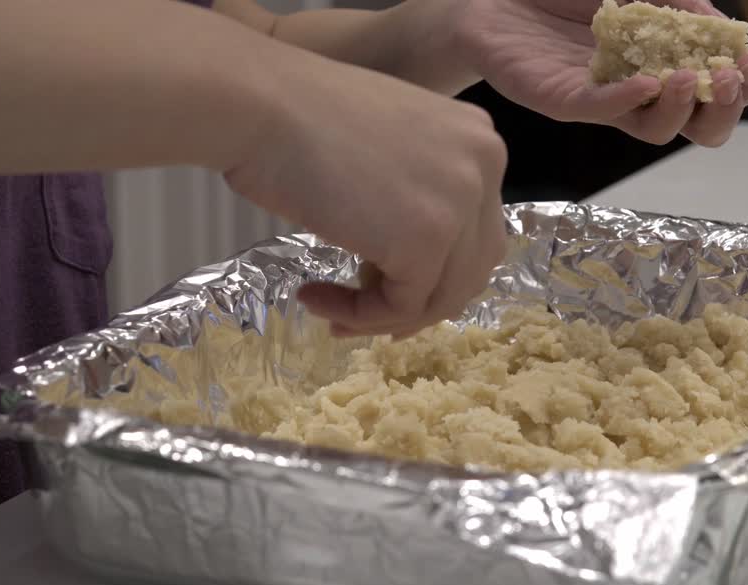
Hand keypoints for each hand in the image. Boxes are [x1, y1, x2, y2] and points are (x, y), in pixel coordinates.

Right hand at [226, 49, 507, 337]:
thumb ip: (417, 197)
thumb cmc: (299, 116)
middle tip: (358, 314)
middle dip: (415, 303)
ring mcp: (460, 205)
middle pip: (470, 269)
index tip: (376, 285)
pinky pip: (400, 306)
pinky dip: (358, 316)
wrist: (262, 105)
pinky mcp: (425, 242)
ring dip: (382, 316)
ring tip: (328, 310)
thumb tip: (412, 272)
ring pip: (439, 297)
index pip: (476, 234)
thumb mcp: (387, 150)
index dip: (431, 272)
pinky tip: (313, 297)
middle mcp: (485, 169)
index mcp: (481, 142)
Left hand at [454, 0, 747, 146]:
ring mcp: (601, 100)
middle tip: (728, 80)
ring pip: (652, 129)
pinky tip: (644, 81)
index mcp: (663, 64)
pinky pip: (598, 110)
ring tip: (688, 78)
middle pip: (694, 126)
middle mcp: (638, 91)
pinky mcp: (561, 99)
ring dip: (680, 108)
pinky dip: (625, 100)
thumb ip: (678, 7)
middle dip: (722, 110)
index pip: (715, 92)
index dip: (742, 88)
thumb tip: (722, 28)